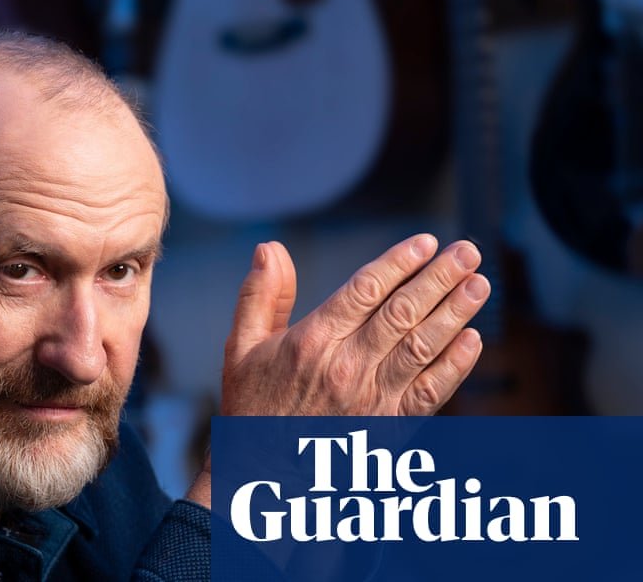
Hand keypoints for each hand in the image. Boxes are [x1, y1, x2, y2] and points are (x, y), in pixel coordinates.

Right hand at [222, 234, 487, 416]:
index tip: (425, 242)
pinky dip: (456, 365)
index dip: (399, 262)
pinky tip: (473, 340)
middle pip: (403, 312)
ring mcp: (373, 399)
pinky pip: (432, 391)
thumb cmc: (252, 408)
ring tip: (479, 284)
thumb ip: (260, 295)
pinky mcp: (391, 427)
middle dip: (439, 278)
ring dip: (455, 313)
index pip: (365, 290)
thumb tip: (270, 248)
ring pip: (423, 346)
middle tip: (468, 251)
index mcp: (312, 342)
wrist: (264, 477)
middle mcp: (347, 367)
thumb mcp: (240, 347)